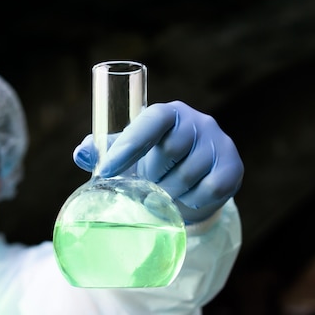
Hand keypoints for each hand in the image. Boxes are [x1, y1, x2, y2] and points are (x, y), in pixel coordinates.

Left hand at [73, 100, 242, 223]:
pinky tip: (188, 198)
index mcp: (168, 113)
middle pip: (170, 151)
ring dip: (171, 192)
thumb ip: (104, 151)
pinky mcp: (233, 167)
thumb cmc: (155, 163)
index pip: (150, 121)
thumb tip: (80, 154)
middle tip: (150, 184)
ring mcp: (219, 143)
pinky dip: (193, 200)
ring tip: (167, 192)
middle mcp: (198, 122)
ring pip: (189, 175)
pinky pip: (210, 189)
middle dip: (154, 175)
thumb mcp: (128, 155)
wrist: (195, 183)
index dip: (128, 145)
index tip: (106, 172)